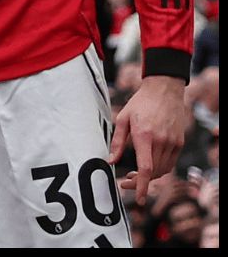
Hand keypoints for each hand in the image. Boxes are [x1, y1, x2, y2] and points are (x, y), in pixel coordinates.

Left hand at [111, 75, 187, 198]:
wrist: (164, 90)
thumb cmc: (140, 103)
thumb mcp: (123, 119)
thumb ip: (117, 142)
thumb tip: (110, 161)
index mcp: (145, 136)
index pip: (146, 168)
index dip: (142, 186)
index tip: (139, 199)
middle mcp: (162, 142)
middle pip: (154, 173)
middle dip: (139, 182)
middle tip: (125, 182)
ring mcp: (173, 143)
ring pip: (163, 170)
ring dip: (149, 177)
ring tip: (134, 175)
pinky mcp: (179, 142)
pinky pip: (170, 163)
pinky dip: (159, 169)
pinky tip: (148, 165)